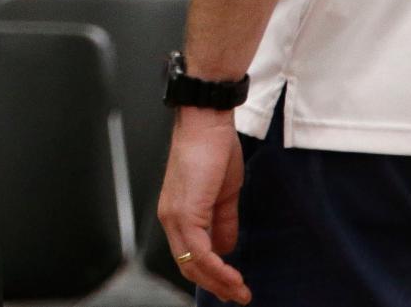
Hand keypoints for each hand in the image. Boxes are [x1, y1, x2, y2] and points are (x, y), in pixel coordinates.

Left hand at [159, 109, 249, 304]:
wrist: (207, 121)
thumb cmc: (215, 148)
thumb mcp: (224, 193)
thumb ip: (224, 222)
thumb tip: (227, 249)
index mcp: (177, 213)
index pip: (190, 256)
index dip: (211, 275)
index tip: (234, 286)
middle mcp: (170, 219)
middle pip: (189, 267)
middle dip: (216, 286)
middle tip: (239, 296)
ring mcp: (175, 217)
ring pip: (193, 265)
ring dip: (219, 283)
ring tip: (241, 292)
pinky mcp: (185, 213)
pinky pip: (200, 253)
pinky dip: (217, 269)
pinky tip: (234, 277)